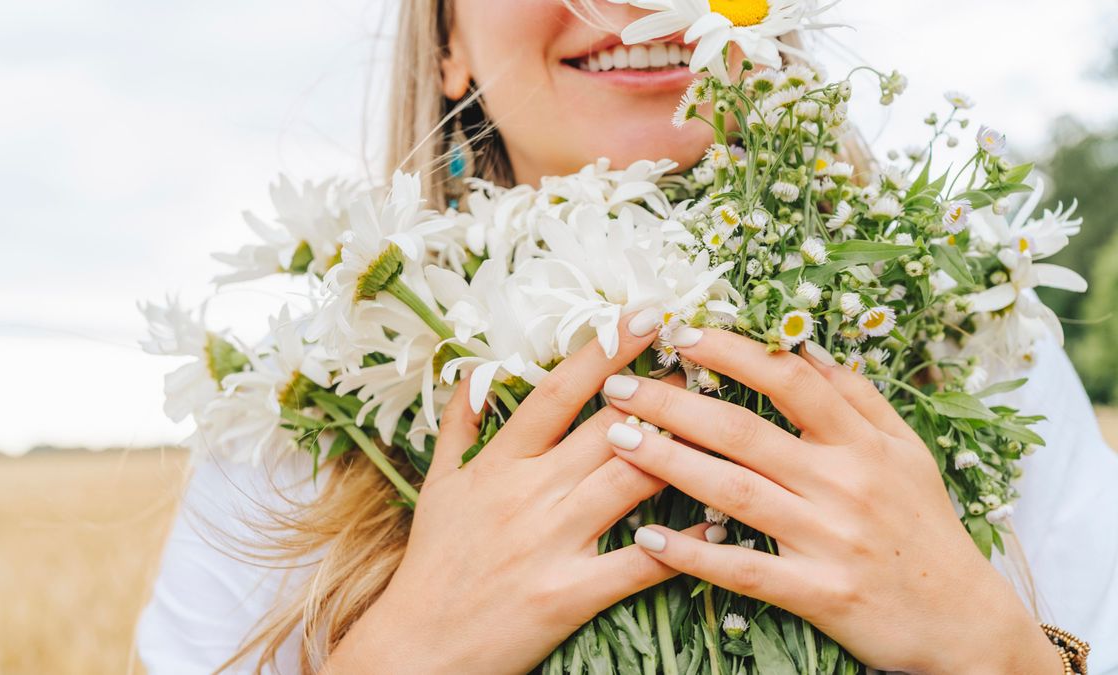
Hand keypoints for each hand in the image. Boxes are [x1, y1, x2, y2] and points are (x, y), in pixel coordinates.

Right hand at [324, 310, 701, 674]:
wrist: (418, 646)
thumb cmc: (433, 563)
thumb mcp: (436, 486)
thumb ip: (457, 426)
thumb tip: (472, 372)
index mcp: (499, 463)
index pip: (558, 392)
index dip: (605, 350)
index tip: (644, 314)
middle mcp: (529, 494)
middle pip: (608, 429)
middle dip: (661, 389)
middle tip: (704, 355)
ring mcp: (552, 543)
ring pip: (630, 483)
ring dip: (680, 451)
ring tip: (724, 422)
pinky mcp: (571, 594)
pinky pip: (638, 563)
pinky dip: (682, 545)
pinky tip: (719, 524)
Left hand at [600, 328, 1062, 674]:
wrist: (963, 622)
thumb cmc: (925, 528)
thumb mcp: (908, 453)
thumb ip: (859, 400)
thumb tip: (807, 349)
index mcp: (864, 443)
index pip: (790, 381)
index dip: (733, 352)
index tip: (681, 334)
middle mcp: (845, 483)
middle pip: (744, 432)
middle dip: (674, 404)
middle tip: (619, 387)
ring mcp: (830, 539)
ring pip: (735, 492)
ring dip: (669, 463)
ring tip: (618, 439)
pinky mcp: (819, 594)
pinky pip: (744, 570)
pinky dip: (694, 555)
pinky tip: (648, 538)